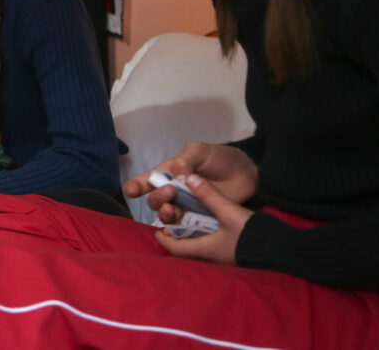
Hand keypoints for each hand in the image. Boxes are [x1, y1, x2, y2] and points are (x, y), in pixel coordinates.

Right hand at [124, 142, 257, 225]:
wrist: (247, 173)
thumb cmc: (220, 158)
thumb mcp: (200, 151)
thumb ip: (186, 160)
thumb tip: (176, 175)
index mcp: (170, 173)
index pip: (148, 180)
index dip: (136, 186)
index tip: (131, 191)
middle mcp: (174, 192)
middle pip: (155, 201)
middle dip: (157, 197)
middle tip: (171, 190)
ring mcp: (187, 206)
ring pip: (167, 216)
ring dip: (165, 213)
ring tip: (173, 209)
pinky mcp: (200, 219)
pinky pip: (185, 227)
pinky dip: (179, 228)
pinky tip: (179, 227)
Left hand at [153, 174, 253, 264]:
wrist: (285, 249)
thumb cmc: (253, 233)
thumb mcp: (229, 211)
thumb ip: (208, 194)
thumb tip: (188, 177)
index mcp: (207, 248)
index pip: (177, 248)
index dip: (165, 240)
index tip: (157, 232)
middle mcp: (214, 256)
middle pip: (188, 249)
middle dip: (178, 238)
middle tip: (171, 225)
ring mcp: (226, 256)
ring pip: (201, 248)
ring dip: (192, 237)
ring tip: (188, 223)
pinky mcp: (237, 253)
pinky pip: (215, 246)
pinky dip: (206, 237)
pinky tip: (210, 227)